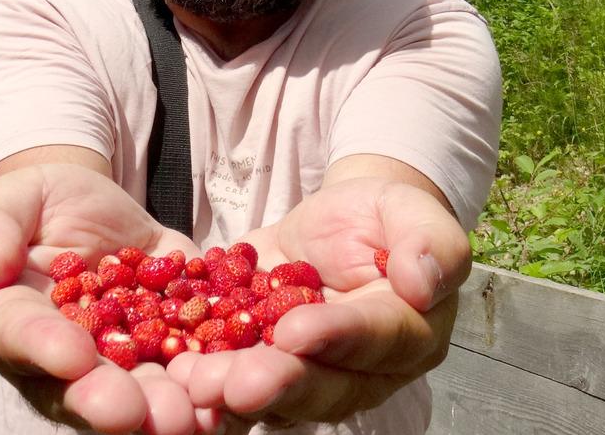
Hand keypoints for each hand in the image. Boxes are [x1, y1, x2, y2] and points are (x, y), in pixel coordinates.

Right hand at [0, 163, 220, 434]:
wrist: (83, 205)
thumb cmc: (27, 205)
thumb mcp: (0, 202)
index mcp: (9, 324)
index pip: (21, 338)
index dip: (45, 349)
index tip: (71, 357)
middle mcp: (65, 357)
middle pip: (84, 388)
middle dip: (112, 403)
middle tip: (135, 414)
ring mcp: (122, 353)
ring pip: (143, 389)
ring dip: (166, 406)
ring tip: (191, 417)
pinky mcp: (172, 334)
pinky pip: (194, 356)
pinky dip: (215, 370)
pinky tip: (240, 377)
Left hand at [168, 177, 469, 424]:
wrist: (341, 222)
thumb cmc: (383, 216)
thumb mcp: (411, 208)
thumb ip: (430, 241)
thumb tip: (424, 282)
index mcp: (411, 332)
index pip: (377, 339)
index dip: (338, 338)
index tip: (295, 331)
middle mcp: (365, 370)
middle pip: (326, 386)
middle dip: (278, 384)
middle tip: (234, 383)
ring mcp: (314, 376)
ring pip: (279, 396)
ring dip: (234, 392)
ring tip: (195, 383)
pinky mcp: (267, 368)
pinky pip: (239, 383)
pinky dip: (208, 381)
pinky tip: (175, 373)